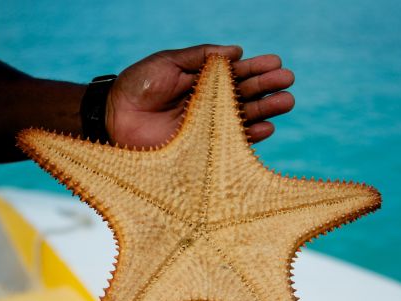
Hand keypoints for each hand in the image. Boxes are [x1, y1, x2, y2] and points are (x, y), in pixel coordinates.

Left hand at [106, 44, 294, 146]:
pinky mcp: (201, 149)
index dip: (256, 68)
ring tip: (286, 102)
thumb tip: (236, 51)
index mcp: (202, 81)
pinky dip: (248, 137)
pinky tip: (267, 128)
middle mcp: (209, 104)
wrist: (113, 116)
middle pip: (244, 95)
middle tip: (288, 81)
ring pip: (242, 118)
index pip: (235, 74)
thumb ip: (201, 57)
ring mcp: (206, 127)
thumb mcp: (168, 62)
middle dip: (267, 88)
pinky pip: (230, 144)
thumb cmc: (138, 85)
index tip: (276, 62)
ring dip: (265, 110)